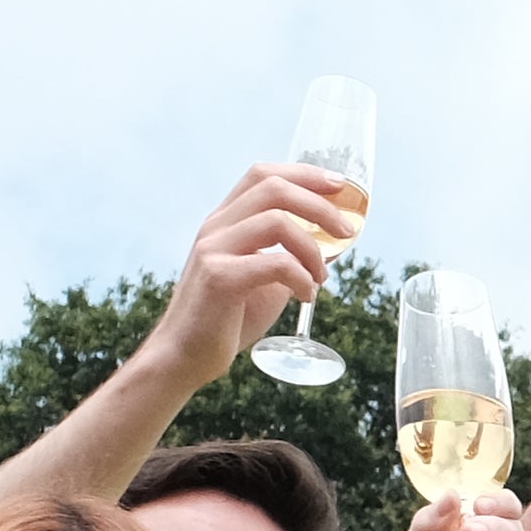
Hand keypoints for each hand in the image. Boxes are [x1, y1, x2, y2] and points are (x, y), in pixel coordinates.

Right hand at [150, 164, 356, 378]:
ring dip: (313, 248)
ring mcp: (213, 250)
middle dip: (319, 204)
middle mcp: (216, 227)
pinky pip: (276, 263)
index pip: (262, 175)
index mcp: (224, 221)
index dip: (304, 173)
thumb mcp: (262, 278)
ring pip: (277, 221)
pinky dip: (303, 278)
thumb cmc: (226, 319)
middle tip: (346, 230)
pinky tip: (306, 296)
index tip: (339, 185)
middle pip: (273, 188)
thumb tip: (330, 248)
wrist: (184, 356)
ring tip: (322, 277)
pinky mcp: (220, 278)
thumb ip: (286, 256)